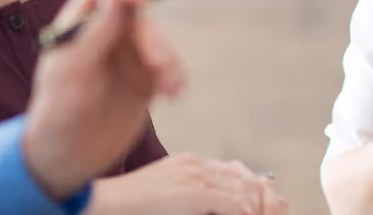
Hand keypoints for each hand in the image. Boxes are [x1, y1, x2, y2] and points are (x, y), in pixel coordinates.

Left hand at [22, 0, 185, 200]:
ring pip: (158, 40)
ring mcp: (126, 57)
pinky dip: (176, 75)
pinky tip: (173, 94)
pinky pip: (168, 66)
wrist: (68, 158)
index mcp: (78, 26)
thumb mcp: (71, 74)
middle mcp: (104, 35)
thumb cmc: (58, 114)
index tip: (141, 0)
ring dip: (168, 58)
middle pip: (138, 16)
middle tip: (156, 64)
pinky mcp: (144, 79)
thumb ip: (93, 35)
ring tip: (168, 88)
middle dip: (152, 36)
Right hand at [88, 155, 286, 214]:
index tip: (255, 199)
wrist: (104, 202)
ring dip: (252, 205)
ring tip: (260, 214)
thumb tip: (197, 203)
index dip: (244, 185)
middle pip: (237, 177)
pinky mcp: (192, 194)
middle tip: (268, 207)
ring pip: (239, 189)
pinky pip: (230, 204)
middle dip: (254, 194)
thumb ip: (181, 193)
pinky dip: (242, 213)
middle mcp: (192, 165)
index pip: (226, 170)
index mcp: (185, 162)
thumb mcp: (160, 192)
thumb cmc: (127, 203)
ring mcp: (193, 177)